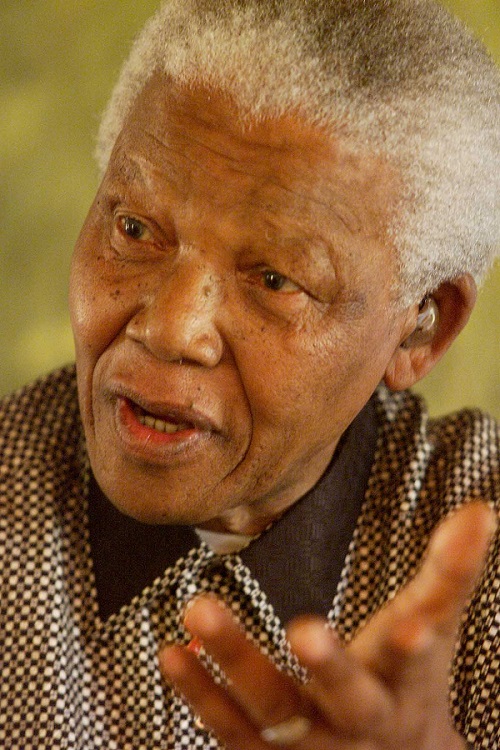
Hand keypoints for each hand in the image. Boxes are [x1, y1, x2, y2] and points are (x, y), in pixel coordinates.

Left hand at [159, 502, 495, 748]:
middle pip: (345, 697)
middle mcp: (357, 723)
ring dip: (233, 663)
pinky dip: (199, 693)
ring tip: (197, 612)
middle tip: (305, 630)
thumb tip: (482, 508)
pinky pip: (227, 728)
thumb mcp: (432, 633)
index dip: (416, 651)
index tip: (415, 630)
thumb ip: (451, 573)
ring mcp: (306, 746)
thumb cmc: (405, 685)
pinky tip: (171, 654)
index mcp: (403, 688)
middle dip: (330, 666)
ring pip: (270, 711)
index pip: (415, 666)